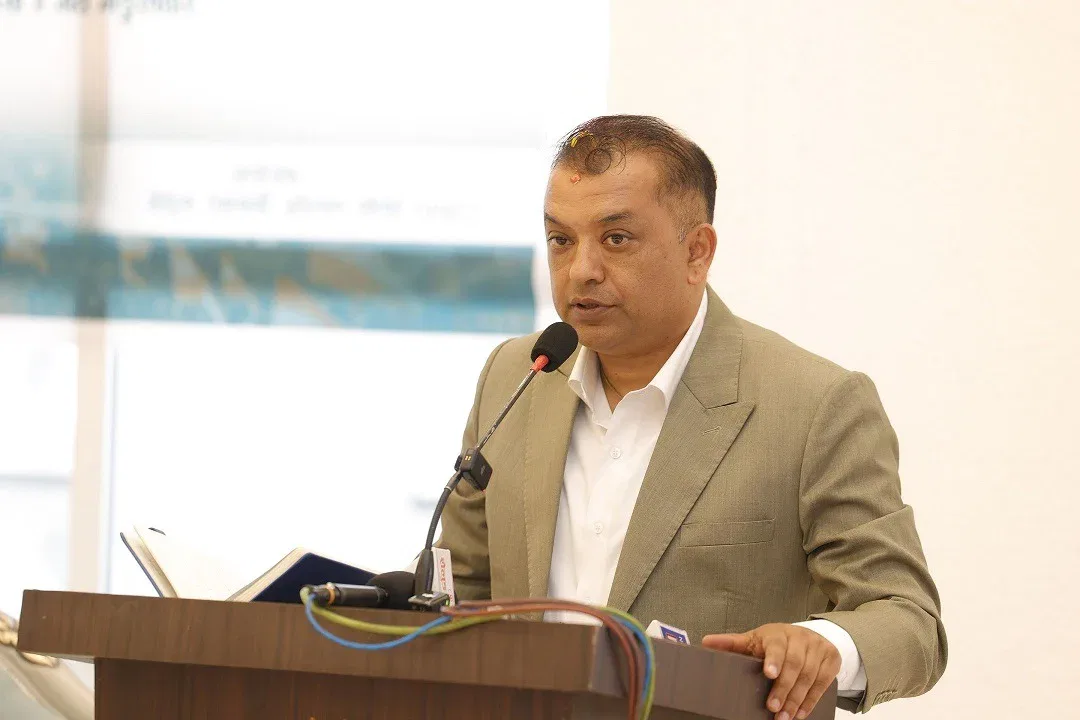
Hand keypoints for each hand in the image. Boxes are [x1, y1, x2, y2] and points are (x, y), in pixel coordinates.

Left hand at [702, 623, 840, 719]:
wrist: (806, 636)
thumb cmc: (774, 642)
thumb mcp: (753, 640)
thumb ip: (732, 643)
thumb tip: (705, 642)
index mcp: (778, 633)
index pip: (777, 645)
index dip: (773, 659)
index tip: (768, 674)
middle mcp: (800, 637)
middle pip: (795, 664)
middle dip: (784, 689)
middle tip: (773, 709)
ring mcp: (818, 647)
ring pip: (810, 676)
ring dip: (797, 699)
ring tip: (785, 717)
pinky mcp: (832, 659)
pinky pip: (824, 682)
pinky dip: (812, 700)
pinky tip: (800, 713)